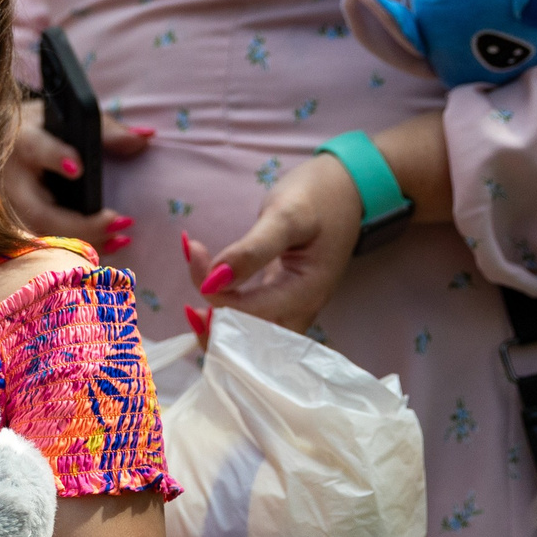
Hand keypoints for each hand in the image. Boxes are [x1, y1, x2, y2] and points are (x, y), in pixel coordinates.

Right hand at [0, 99, 151, 254]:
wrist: (8, 145)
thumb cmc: (45, 130)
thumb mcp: (70, 119)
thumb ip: (107, 131)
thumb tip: (144, 139)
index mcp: (23, 141)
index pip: (36, 148)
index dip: (55, 158)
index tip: (78, 168)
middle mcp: (12, 180)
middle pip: (40, 211)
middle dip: (82, 224)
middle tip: (119, 221)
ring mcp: (13, 209)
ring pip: (45, 236)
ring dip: (85, 242)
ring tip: (121, 236)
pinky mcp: (21, 228)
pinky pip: (49, 245)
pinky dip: (81, 248)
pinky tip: (110, 245)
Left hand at [180, 152, 362, 332]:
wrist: (348, 188)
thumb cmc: (319, 197)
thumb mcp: (287, 215)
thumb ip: (253, 249)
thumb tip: (214, 279)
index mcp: (305, 294)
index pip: (249, 313)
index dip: (214, 291)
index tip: (194, 251)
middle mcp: (300, 310)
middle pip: (253, 348)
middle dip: (215, 335)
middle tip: (188, 304)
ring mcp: (292, 307)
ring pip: (252, 341)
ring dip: (219, 331)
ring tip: (193, 307)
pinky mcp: (283, 298)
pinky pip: (254, 322)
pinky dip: (228, 316)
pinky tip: (210, 298)